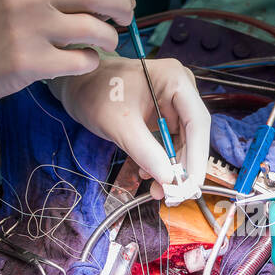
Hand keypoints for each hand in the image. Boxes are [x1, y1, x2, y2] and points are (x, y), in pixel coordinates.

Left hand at [53, 56, 209, 190]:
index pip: (197, 123)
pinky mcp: (164, 116)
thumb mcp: (119, 124)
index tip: (191, 185)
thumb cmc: (95, 93)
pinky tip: (148, 173)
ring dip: (172, 168)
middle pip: (194, 134)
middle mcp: (181, 90)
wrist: (77, 85)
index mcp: (175, 79)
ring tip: (157, 189)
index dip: (197, 156)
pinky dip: (161, 161)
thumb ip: (145, 151)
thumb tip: (168, 179)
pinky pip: (171, 143)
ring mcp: (174, 103)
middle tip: (174, 194)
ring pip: (184, 142)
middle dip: (184, 166)